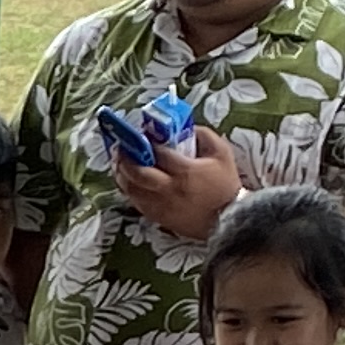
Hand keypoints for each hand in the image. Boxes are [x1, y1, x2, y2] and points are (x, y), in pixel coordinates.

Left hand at [111, 134, 242, 245]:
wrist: (226, 217)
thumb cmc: (224, 183)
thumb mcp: (221, 153)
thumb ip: (204, 136)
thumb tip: (186, 127)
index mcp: (185, 171)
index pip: (158, 154)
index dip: (147, 143)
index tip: (140, 134)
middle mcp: (168, 189)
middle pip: (137, 173)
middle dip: (125, 159)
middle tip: (120, 148)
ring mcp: (159, 205)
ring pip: (131, 189)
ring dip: (121, 175)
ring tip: (118, 163)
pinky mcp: (156, 216)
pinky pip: (135, 201)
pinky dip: (128, 189)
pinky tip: (127, 180)